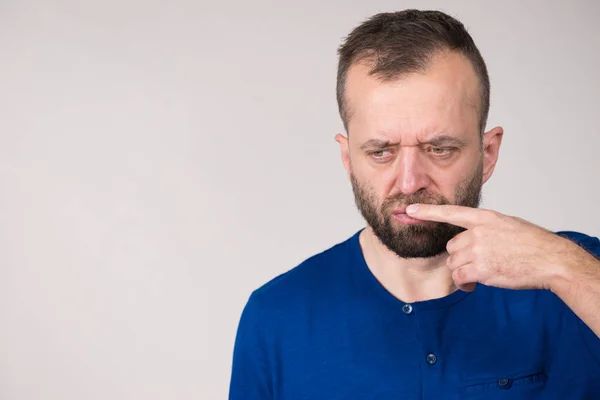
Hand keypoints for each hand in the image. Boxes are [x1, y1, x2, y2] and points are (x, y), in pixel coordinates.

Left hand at [405, 204, 577, 291]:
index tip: (410, 210)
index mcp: (485, 218)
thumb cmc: (534, 244)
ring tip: (483, 273)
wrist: (550, 260)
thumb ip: (486, 229)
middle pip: (452, 247)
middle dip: (461, 257)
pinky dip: (464, 284)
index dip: (428, 211)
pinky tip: (475, 284)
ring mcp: (479, 250)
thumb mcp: (508, 225)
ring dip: (463, 272)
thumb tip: (472, 239)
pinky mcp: (480, 269)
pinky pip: (459, 278)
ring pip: (454, 263)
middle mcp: (478, 232)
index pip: (451, 212)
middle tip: (480, 263)